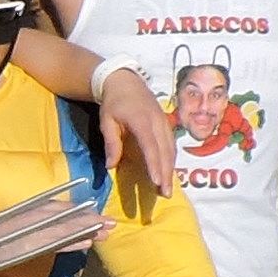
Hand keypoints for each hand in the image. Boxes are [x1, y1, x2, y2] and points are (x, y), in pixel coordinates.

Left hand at [93, 67, 174, 195]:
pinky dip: (171, 161)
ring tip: (167, 189)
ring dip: (170, 170)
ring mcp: (164, 123)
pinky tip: (168, 173)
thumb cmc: (114, 103)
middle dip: (166, 174)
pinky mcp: (166, 125)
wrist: (126, 82)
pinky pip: (171, 145)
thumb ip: (111, 143)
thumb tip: (111, 166)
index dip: (154, 165)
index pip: (150, 146)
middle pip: (165, 151)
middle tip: (165, 194)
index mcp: (142, 121)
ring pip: (171, 150)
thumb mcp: (107, 121)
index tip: (156, 181)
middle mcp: (157, 122)